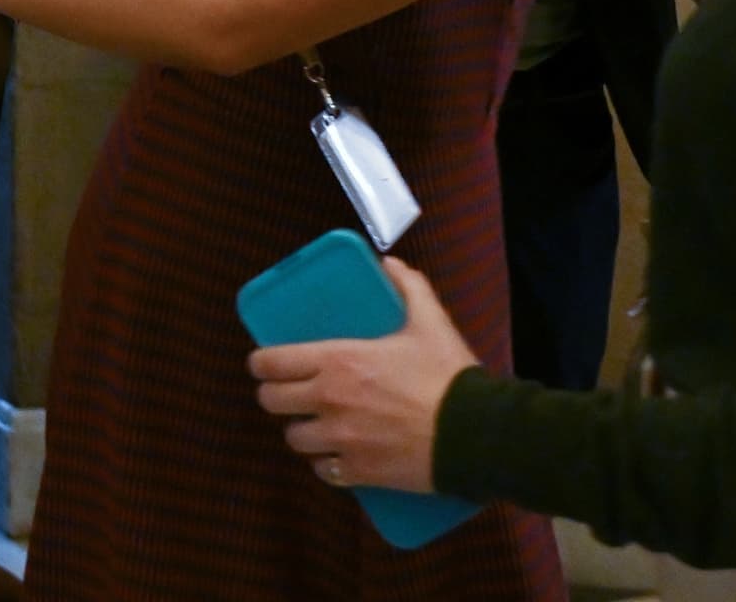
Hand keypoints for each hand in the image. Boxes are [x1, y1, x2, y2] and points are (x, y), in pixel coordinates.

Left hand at [248, 254, 473, 495]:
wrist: (475, 433)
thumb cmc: (448, 376)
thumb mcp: (430, 322)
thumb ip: (408, 287)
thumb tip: (390, 263)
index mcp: (337, 361)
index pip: (270, 363)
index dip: (260, 363)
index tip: (263, 364)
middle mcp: (329, 401)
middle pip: (271, 402)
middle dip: (276, 395)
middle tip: (291, 392)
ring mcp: (340, 440)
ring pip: (294, 438)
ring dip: (303, 430)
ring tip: (318, 423)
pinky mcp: (358, 472)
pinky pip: (324, 470)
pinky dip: (327, 463)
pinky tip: (339, 454)